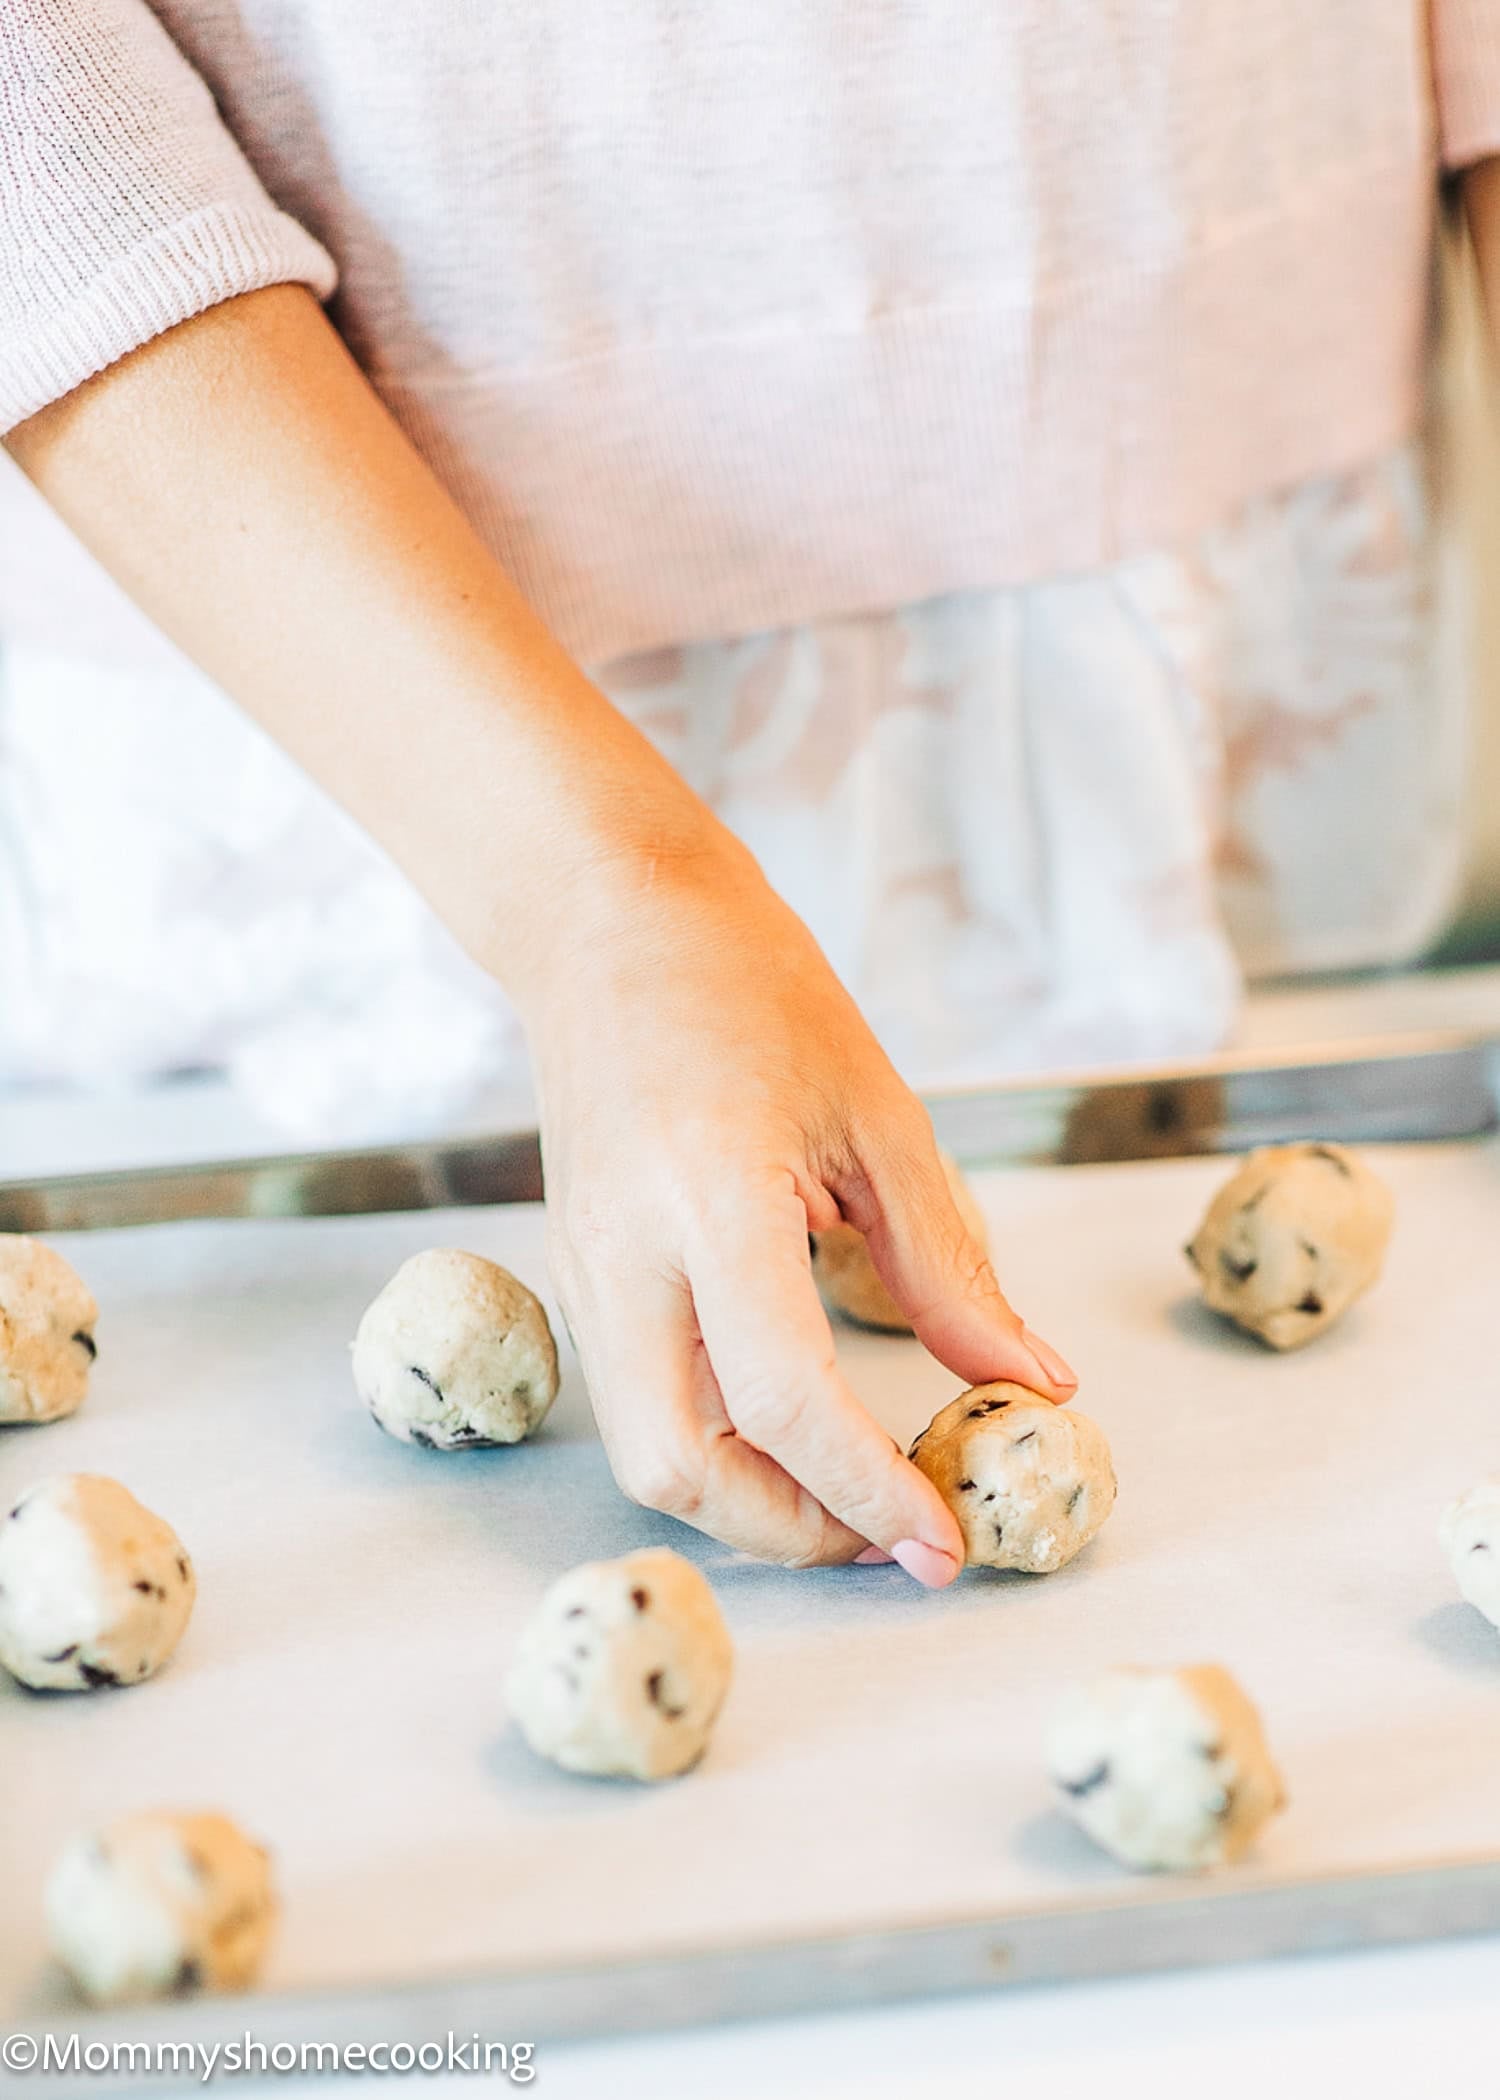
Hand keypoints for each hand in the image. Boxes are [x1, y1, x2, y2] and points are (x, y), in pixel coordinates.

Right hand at [530, 827, 1077, 1585]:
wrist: (607, 921)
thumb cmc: (749, 987)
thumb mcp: (879, 1114)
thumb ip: (948, 1266)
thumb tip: (1030, 1378)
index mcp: (711, 1199)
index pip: (785, 1399)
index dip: (870, 1490)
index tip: (945, 1542)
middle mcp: (624, 1254)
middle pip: (680, 1469)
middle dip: (791, 1533)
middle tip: (892, 1533)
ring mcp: (581, 1269)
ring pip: (646, 1451)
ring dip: (749, 1499)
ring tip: (851, 1487)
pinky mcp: (573, 1272)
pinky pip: (637, 1399)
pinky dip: (714, 1444)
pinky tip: (790, 1426)